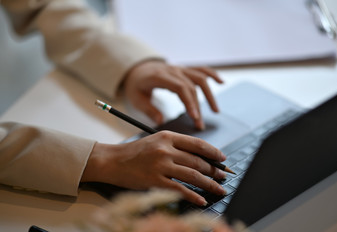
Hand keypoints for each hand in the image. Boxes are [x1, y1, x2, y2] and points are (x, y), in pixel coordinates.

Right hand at [81, 131, 226, 205]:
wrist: (113, 161)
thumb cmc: (135, 152)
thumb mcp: (156, 141)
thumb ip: (176, 146)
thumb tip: (200, 157)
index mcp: (167, 136)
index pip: (197, 144)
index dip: (213, 152)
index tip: (223, 159)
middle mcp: (165, 149)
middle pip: (197, 161)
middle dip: (214, 170)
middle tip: (223, 177)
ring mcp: (160, 165)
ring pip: (192, 175)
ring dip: (209, 184)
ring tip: (219, 189)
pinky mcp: (154, 181)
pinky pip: (179, 189)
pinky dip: (193, 196)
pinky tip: (201, 200)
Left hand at [122, 60, 223, 129]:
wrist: (136, 69)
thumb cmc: (136, 85)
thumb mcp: (136, 98)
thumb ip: (148, 110)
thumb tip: (161, 122)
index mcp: (160, 76)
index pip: (180, 88)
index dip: (190, 102)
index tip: (195, 117)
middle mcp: (173, 70)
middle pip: (192, 87)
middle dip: (198, 107)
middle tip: (200, 125)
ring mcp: (180, 68)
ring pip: (200, 78)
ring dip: (209, 95)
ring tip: (215, 111)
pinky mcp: (184, 69)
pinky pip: (201, 69)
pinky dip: (212, 75)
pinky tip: (221, 82)